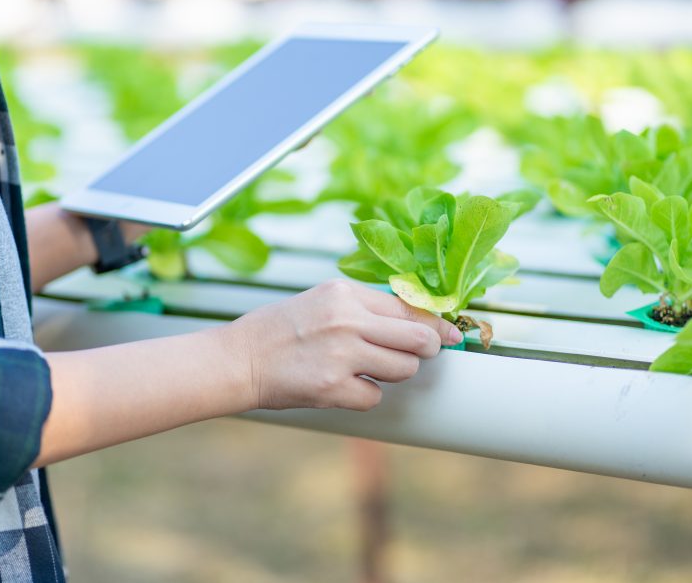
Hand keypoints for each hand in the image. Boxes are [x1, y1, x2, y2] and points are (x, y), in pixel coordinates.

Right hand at [219, 279, 462, 411]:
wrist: (239, 359)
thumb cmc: (280, 330)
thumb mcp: (322, 302)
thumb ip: (365, 308)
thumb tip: (417, 322)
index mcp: (345, 294)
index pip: (409, 308)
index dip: (437, 325)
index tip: (453, 335)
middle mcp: (347, 320)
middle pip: (419, 339)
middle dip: (427, 350)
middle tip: (418, 355)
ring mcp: (342, 355)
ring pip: (404, 369)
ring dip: (391, 373)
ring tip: (362, 367)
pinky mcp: (333, 388)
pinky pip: (375, 397)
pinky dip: (364, 396)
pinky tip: (340, 386)